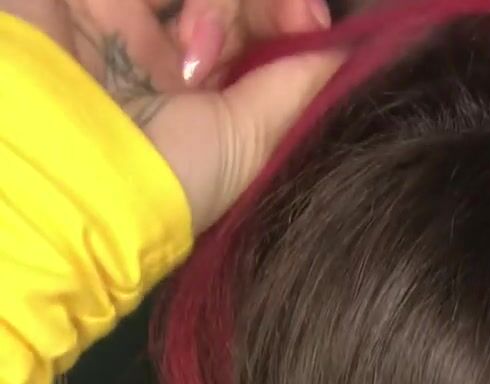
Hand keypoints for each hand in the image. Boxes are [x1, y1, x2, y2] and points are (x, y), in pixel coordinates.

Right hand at [6, 0, 340, 233]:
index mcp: (191, 90)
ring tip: (198, 55)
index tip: (312, 30)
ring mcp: (114, 14)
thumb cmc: (161, 183)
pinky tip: (184, 43)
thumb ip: (293, 87)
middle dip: (264, 3)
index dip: (287, 12)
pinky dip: (200, 0)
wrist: (73, 185)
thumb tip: (344, 49)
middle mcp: (155, 48)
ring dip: (219, 5)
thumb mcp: (245, 144)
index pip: (250, 22)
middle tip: (287, 24)